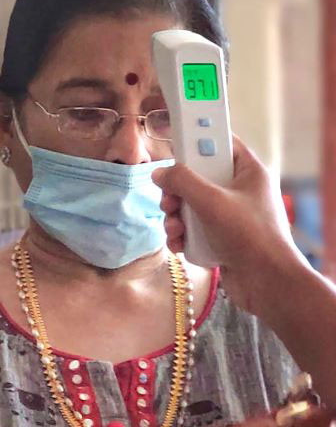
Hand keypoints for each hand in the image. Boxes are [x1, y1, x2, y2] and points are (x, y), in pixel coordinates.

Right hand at [151, 135, 306, 315]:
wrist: (266, 284)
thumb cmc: (247, 235)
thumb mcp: (211, 201)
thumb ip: (182, 182)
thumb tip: (159, 173)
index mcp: (248, 172)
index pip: (221, 143)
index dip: (198, 141)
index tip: (175, 144)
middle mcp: (240, 190)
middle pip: (198, 177)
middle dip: (177, 191)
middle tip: (169, 200)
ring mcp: (230, 215)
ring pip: (191, 205)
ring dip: (175, 217)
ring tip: (174, 229)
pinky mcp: (221, 237)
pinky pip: (194, 228)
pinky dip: (182, 235)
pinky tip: (179, 244)